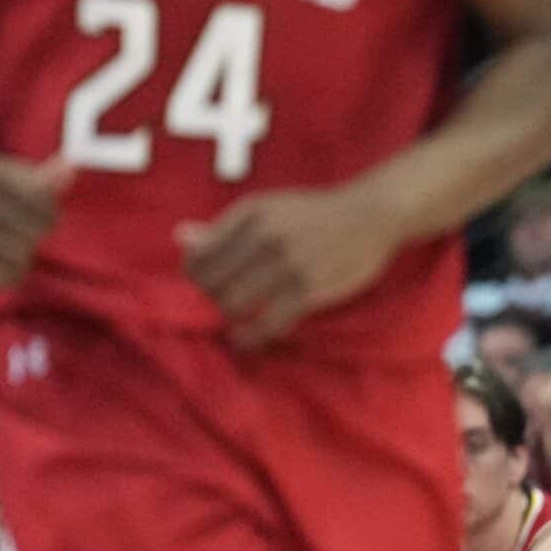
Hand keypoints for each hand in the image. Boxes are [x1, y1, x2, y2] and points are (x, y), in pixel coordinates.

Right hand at [0, 152, 74, 286]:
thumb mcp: (9, 171)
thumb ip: (43, 176)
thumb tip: (71, 169)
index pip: (41, 206)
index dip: (52, 213)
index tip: (48, 214)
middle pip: (32, 233)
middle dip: (40, 234)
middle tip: (33, 232)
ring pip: (18, 258)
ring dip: (27, 254)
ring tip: (21, 244)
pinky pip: (2, 278)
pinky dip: (14, 273)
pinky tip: (9, 261)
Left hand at [177, 185, 403, 350]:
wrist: (370, 216)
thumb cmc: (315, 214)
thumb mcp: (267, 209)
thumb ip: (225, 227)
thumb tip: (180, 237)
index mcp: (249, 215)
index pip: (199, 257)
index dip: (197, 278)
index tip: (210, 286)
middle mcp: (263, 237)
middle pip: (211, 285)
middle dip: (214, 299)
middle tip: (228, 304)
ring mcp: (285, 264)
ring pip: (233, 305)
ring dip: (232, 320)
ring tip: (239, 324)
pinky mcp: (308, 289)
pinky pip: (267, 323)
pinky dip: (252, 338)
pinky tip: (249, 341)